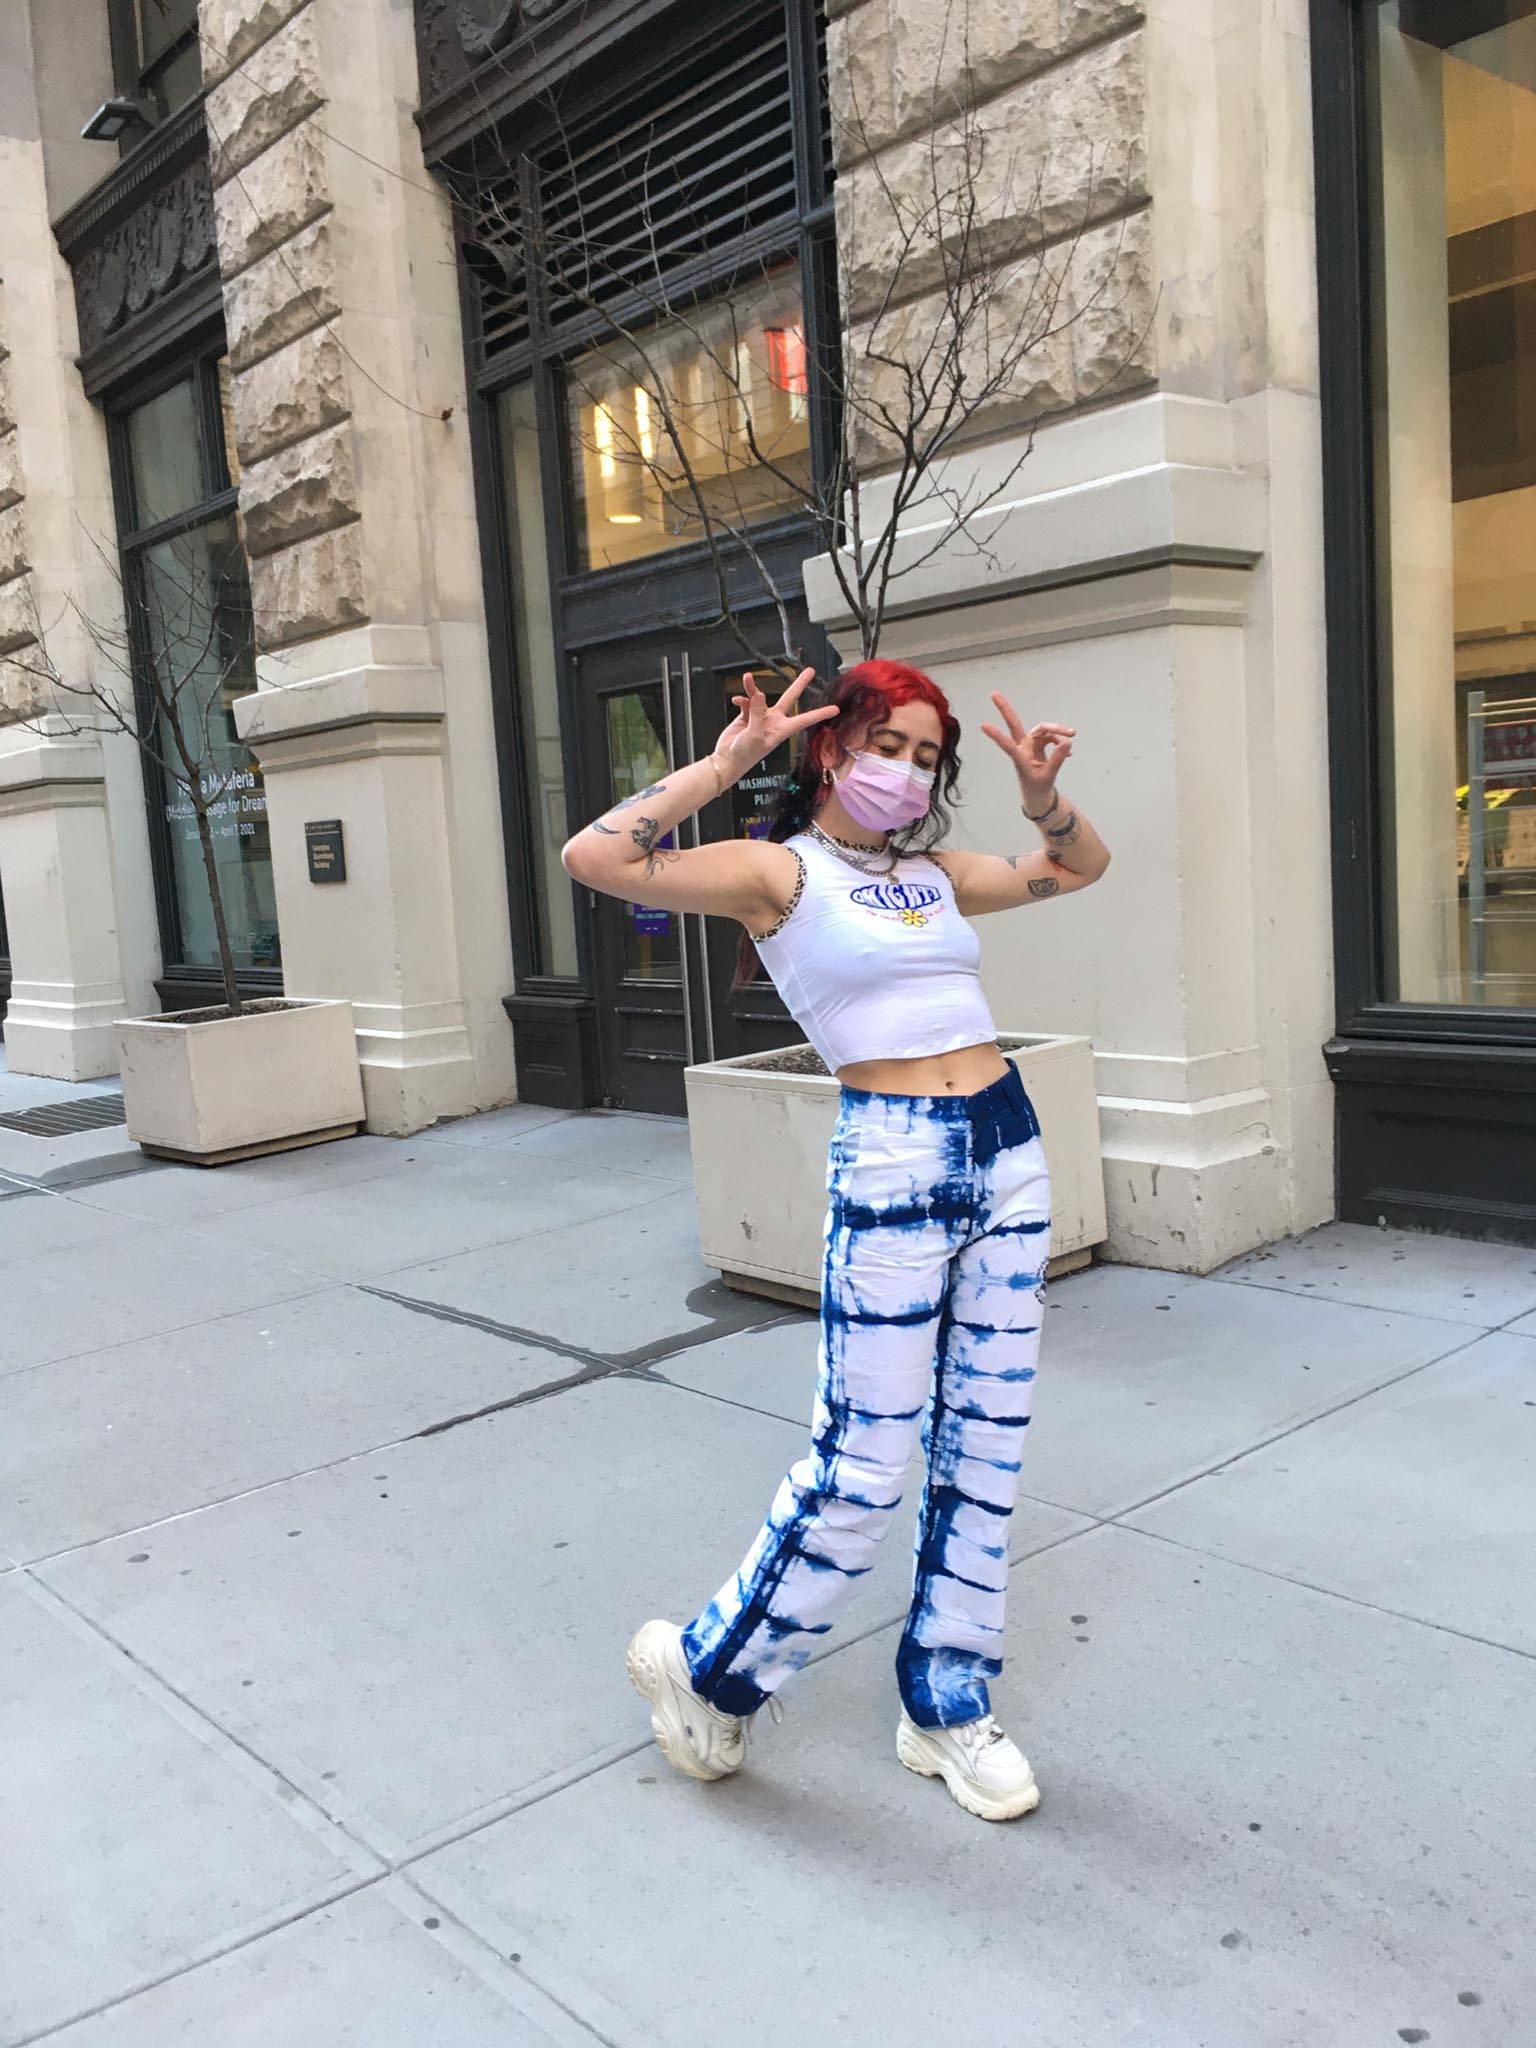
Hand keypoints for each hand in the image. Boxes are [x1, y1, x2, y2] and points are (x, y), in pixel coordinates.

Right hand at [714, 667, 837, 774]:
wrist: (727, 760)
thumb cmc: (744, 755)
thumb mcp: (755, 735)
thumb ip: (757, 713)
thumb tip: (759, 694)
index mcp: (782, 729)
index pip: (805, 719)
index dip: (820, 714)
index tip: (835, 709)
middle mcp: (774, 721)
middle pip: (790, 698)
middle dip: (799, 684)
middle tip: (810, 671)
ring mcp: (761, 717)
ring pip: (760, 697)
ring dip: (753, 688)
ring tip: (747, 678)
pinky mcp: (747, 715)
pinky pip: (746, 702)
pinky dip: (741, 699)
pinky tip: (736, 701)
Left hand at [980, 691, 1074, 814]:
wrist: (1039, 795)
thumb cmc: (1038, 787)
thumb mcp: (1049, 775)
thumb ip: (1058, 759)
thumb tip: (1067, 742)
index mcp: (1019, 758)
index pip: (1007, 744)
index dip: (997, 735)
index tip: (982, 725)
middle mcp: (1023, 747)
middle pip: (1014, 723)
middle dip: (1004, 709)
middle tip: (993, 693)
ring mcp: (1030, 744)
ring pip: (1043, 729)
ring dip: (1057, 731)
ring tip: (1072, 735)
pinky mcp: (1038, 745)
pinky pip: (1051, 737)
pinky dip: (1060, 741)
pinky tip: (1069, 752)